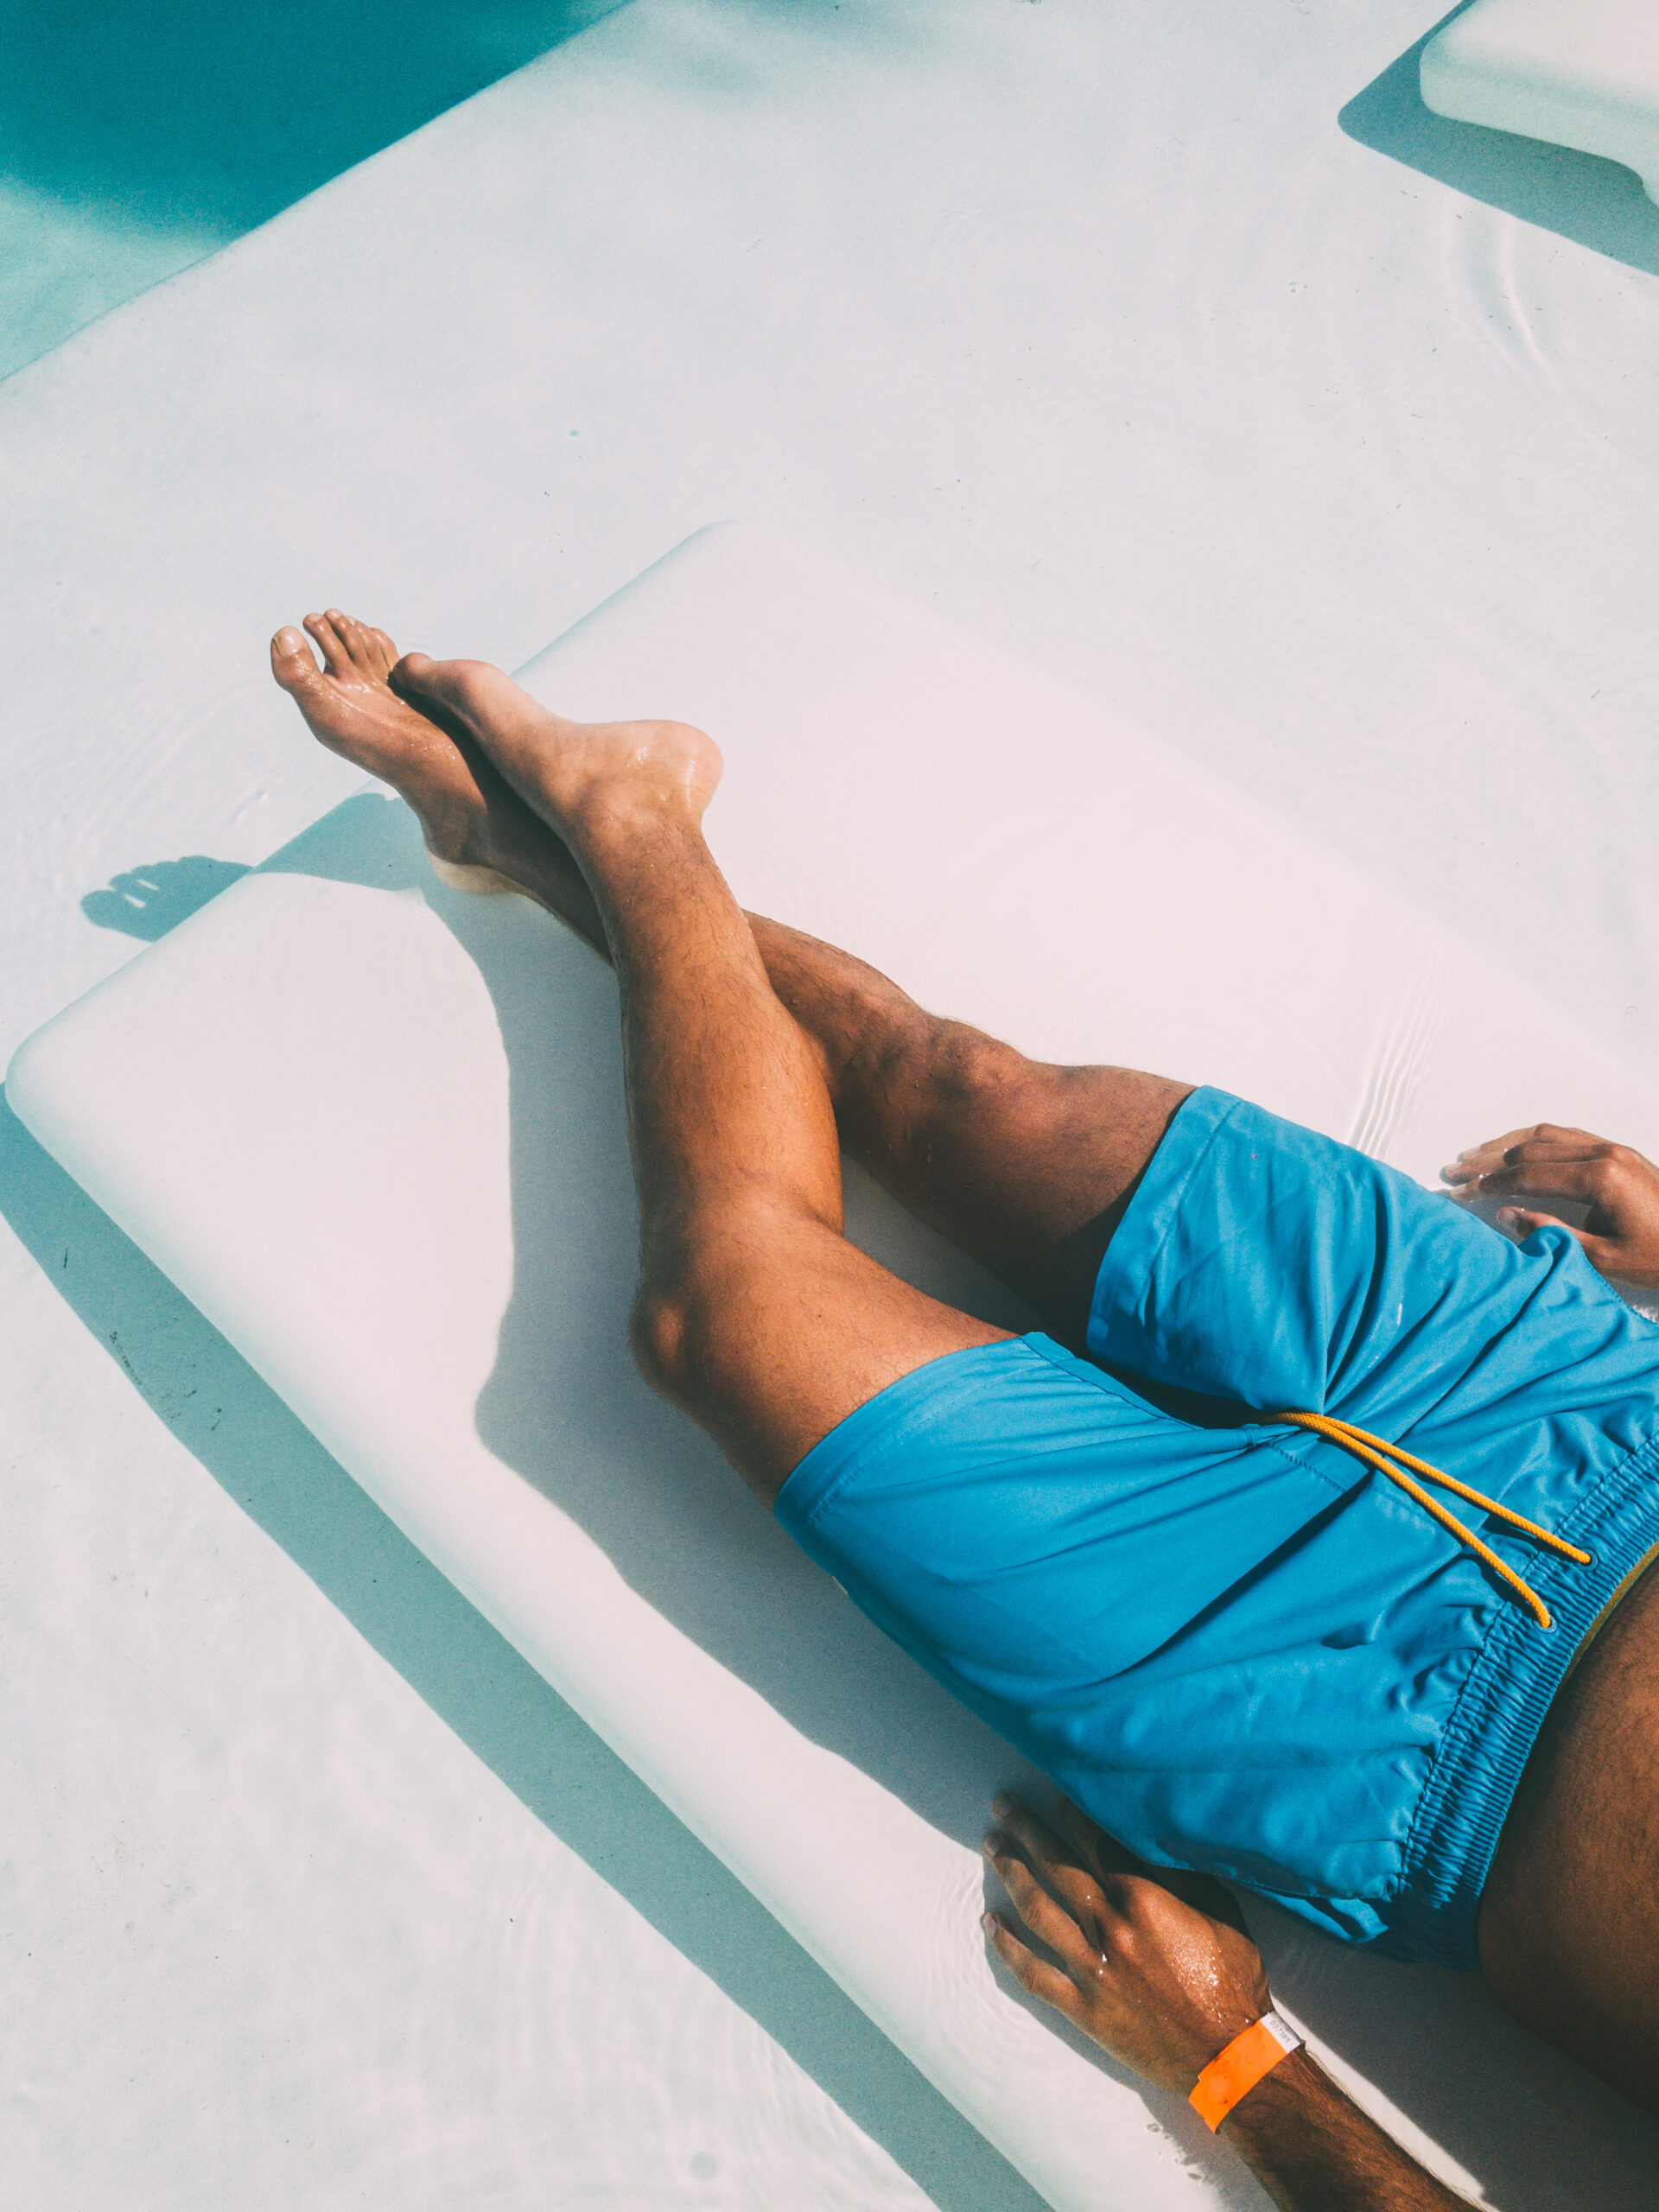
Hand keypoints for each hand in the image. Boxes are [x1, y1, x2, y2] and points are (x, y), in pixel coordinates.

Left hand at [981, 1793, 1268, 2092]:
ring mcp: (1092, 1969)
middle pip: (1057, 1866)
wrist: (1228, 2056)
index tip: (1055, 1795)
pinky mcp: (1083, 2007)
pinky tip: (990, 1921)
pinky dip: (1006, 1946)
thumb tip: (1150, 1834)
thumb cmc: (1232, 1981)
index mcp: (1144, 1900)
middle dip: (1027, 1830)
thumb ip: (1180, 1873)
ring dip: (1010, 1873)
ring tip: (993, 1845)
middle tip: (1003, 1805)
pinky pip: (1032, 1972)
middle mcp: (1110, 1928)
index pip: (1095, 1843)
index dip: (1071, 1814)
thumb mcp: (1220, 1911)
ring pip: (1037, 1910)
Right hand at [1441, 1125, 1658, 1287]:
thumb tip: (1505, 1213)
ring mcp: (1611, 1147)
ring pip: (1545, 1135)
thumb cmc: (1658, 1255)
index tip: (1459, 1191)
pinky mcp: (1617, 1150)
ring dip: (1505, 1145)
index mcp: (1599, 1178)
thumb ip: (1552, 1232)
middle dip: (1488, 1161)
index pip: (1529, 1175)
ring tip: (1472, 1156)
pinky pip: (1564, 1135)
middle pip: (1530, 1148)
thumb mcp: (1603, 1257)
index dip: (1490, 1183)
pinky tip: (1513, 1150)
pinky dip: (1531, 1140)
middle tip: (1453, 1172)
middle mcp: (1603, 1153)